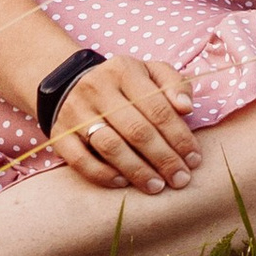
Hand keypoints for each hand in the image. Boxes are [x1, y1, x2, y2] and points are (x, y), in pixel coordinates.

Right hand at [47, 56, 198, 193]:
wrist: (69, 84)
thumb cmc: (122, 83)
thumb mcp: (149, 71)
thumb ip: (174, 83)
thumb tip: (186, 108)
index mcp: (124, 70)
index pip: (158, 107)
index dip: (179, 136)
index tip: (194, 158)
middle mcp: (98, 89)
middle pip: (136, 129)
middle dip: (163, 158)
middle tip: (181, 179)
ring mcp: (77, 113)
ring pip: (110, 146)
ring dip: (137, 170)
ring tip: (157, 186)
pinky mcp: (60, 134)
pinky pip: (81, 160)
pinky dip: (103, 175)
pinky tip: (123, 184)